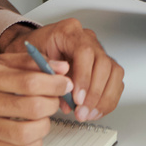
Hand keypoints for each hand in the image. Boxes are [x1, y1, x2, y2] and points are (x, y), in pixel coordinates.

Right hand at [0, 53, 73, 145]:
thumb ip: (29, 62)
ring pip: (26, 133)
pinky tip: (32, 134)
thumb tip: (61, 68)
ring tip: (43, 118)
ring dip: (44, 126)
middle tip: (54, 100)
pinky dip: (33, 145)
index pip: (29, 82)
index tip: (64, 84)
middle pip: (31, 108)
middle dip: (52, 104)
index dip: (54, 84)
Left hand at [1, 17, 123, 121]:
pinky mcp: (103, 65)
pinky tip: (95, 111)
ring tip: (88, 114)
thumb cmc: (32, 53)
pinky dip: (108, 99)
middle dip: (94, 93)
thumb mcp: (30, 62)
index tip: (77, 98)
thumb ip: (48, 77)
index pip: (85, 52)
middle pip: (104, 63)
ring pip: (114, 72)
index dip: (84, 77)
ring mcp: (98, 51)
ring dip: (103, 98)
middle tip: (81, 111)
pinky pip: (115, 81)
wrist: (33, 48)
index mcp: (68, 32)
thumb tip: (65, 97)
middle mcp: (87, 39)